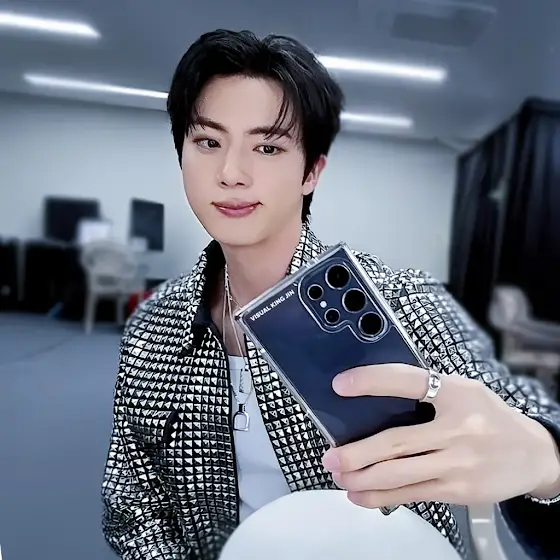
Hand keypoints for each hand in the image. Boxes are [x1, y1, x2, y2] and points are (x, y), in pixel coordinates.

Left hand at [321, 364, 559, 508]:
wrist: (533, 453)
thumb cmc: (489, 417)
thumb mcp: (463, 391)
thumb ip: (426, 392)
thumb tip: (373, 401)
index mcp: (456, 393)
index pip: (408, 381)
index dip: (372, 381)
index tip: (341, 384)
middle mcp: (457, 428)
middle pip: (395, 442)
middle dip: (356, 453)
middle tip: (330, 456)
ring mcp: (458, 463)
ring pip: (399, 474)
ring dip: (362, 479)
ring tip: (338, 476)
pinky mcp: (458, 490)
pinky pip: (412, 494)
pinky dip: (382, 498)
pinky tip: (361, 496)